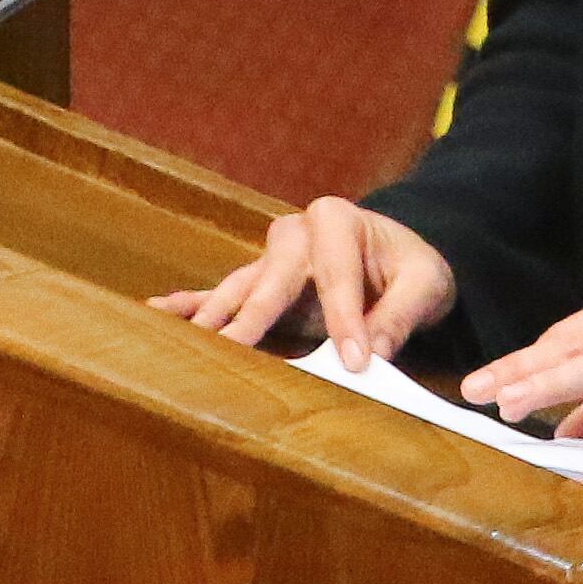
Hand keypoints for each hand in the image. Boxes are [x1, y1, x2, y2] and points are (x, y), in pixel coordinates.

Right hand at [151, 196, 455, 369]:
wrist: (397, 258)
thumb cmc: (409, 267)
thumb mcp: (425, 284)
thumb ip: (400, 314)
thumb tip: (375, 354)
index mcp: (338, 222)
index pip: (338, 274)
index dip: (346, 318)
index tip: (354, 361)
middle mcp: (296, 233)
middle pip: (273, 277)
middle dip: (255, 315)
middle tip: (234, 348)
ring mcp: (271, 258)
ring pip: (239, 288)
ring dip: (215, 317)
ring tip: (190, 345)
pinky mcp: (260, 282)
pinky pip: (220, 292)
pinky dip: (189, 303)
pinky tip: (156, 312)